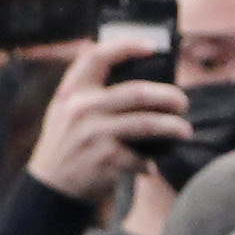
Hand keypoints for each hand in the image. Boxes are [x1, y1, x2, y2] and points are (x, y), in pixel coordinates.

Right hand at [24, 25, 188, 204]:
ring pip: (146, 123)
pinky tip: (150, 166)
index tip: (153, 47)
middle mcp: (81, 109)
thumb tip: (133, 73)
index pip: (98, 57)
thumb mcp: (64, 111)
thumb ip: (87, 92)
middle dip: (168, 96)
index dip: (127, 46)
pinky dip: (149, 163)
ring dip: (172, 127)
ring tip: (185, 130)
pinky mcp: (104, 159)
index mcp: (72, 92)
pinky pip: (140, 157)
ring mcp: (93, 134)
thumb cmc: (66, 145)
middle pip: (137, 92)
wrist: (49, 188)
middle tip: (182, 103)